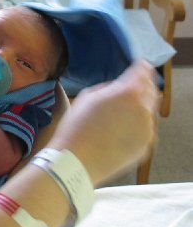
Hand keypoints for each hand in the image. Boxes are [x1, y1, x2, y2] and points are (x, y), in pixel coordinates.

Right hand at [49, 59, 158, 184]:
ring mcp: (148, 130)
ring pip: (150, 111)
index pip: (143, 71)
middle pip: (151, 90)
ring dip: (140, 106)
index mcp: (129, 93)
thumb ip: (109, 88)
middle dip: (143, 86)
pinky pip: (146, 130)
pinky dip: (137, 125)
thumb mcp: (88, 96)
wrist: (76, 162)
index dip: (141, 66)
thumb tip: (119, 89)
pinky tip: (119, 128)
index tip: (139, 64)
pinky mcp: (146, 147)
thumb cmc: (76, 127)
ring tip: (121, 111)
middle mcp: (144, 110)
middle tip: (131, 86)